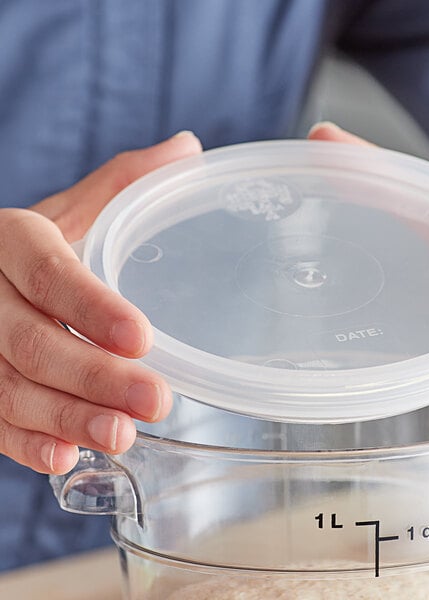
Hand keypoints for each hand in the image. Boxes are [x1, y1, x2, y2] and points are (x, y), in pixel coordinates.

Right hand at [0, 132, 202, 473]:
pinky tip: (66, 457)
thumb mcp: (70, 209)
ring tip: (123, 436)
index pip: (48, 273)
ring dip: (66, 417)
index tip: (143, 338)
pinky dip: (24, 442)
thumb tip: (190, 149)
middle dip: (94, 376)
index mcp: (9, 240)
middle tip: (156, 400)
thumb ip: (124, 183)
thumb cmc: (32, 245)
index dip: (91, 308)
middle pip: (31, 340)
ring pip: (9, 387)